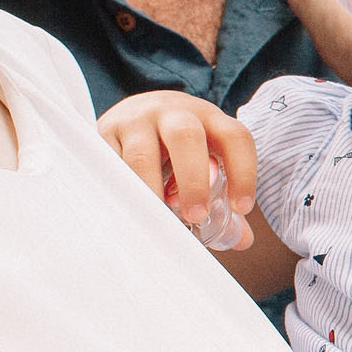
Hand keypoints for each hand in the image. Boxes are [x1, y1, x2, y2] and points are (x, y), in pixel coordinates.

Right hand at [96, 89, 258, 238]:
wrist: (136, 111)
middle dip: (194, 181)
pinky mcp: (107, 131)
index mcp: (209, 118)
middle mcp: (175, 112)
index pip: (235, 136)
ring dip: (153, 190)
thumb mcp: (204, 157)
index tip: (241, 208)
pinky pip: (113, 165)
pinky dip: (125, 191)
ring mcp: (138, 120)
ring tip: (160, 217)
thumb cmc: (178, 145)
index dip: (243, 172)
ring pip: (143, 153)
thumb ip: (221, 194)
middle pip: (187, 137)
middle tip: (196, 216)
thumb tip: (242, 240)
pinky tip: (133, 209)